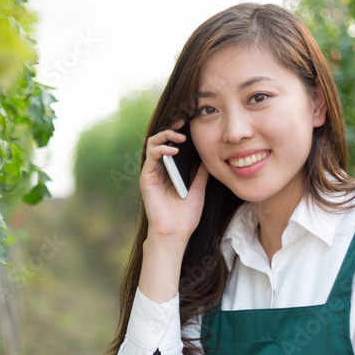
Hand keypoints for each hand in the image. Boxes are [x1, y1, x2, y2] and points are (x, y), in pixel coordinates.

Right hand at [139, 120, 208, 243]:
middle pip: (161, 140)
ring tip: (180, 136)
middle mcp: (159, 170)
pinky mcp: (146, 178)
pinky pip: (151, 157)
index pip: (172, 145)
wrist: (176, 233)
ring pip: (152, 144)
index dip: (179, 132)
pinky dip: (161, 149)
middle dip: (171, 128)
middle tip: (183, 122)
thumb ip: (200, 173)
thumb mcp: (199, 189)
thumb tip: (208, 157)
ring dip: (165, 135)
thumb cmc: (186, 215)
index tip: (191, 123)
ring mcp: (152, 173)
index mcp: (170, 171)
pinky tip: (174, 150)